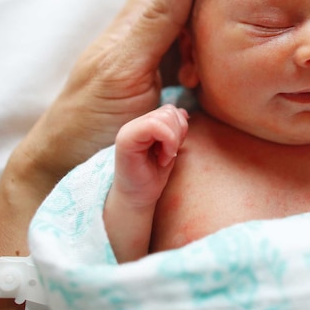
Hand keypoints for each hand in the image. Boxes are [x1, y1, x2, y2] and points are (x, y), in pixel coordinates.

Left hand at [18, 0, 224, 183]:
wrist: (72, 172)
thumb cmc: (90, 121)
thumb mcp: (124, 68)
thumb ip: (154, 21)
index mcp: (139, 20)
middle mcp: (156, 35)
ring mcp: (168, 63)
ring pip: (206, 20)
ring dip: (233, 3)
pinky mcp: (180, 93)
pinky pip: (213, 58)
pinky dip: (233, 46)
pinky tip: (255, 45)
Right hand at [105, 105, 187, 261]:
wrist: (138, 199)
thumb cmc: (154, 176)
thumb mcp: (170, 148)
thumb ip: (175, 129)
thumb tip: (184, 112)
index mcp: (145, 124)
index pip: (170, 110)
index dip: (180, 128)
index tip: (174, 150)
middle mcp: (134, 123)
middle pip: (169, 112)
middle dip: (178, 134)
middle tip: (169, 155)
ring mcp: (129, 130)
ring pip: (164, 116)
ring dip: (172, 140)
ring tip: (164, 157)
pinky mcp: (125, 139)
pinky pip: (155, 126)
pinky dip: (167, 142)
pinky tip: (162, 158)